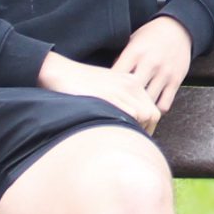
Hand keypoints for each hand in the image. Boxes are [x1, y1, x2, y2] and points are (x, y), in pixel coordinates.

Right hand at [37, 50, 161, 133]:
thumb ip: (122, 102)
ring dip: (136, 130)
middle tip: (131, 141)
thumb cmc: (80, 84)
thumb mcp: (108, 88)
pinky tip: (113, 132)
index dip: (148, 127)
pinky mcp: (109, 96)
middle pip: (153, 114)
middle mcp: (131, 84)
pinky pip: (129, 116)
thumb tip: (132, 124)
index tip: (137, 137)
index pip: (153, 110)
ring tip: (122, 138)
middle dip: (146, 131)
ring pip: (144, 116)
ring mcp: (120, 90)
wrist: (60, 71)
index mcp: (133, 82)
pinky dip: (125, 127)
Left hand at [111, 16, 193, 114]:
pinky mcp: (176, 81)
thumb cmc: (150, 36)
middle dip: (124, 103)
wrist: (178, 29)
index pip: (116, 76)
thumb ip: (122, 60)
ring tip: (131, 115)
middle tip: (117, 112)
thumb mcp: (132, 41)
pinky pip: (164, 104)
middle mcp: (150, 63)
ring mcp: (164, 73)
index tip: (104, 96)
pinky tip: (148, 109)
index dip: (108, 88)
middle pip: (132, 92)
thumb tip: (109, 80)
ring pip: (148, 102)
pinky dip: (155, 111)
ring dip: (139, 110)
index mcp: (135, 52)